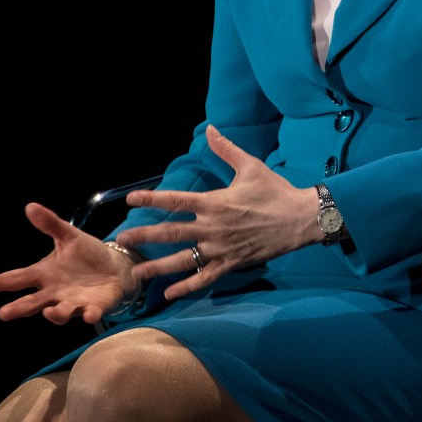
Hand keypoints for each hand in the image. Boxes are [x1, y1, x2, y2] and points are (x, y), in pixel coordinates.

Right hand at [0, 202, 132, 325]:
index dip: (5, 281)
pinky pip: (90, 312)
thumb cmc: (86, 255)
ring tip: (49, 312)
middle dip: (19, 308)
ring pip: (60, 312)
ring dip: (55, 313)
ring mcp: (73, 302)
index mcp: (45, 274)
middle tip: (4, 313)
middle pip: (33, 302)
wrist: (115, 268)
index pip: (21, 278)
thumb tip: (30, 206)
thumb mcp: (69, 237)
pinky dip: (89, 314)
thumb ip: (51, 224)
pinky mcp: (94, 307)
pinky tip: (89, 315)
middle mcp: (54, 292)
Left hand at [117, 125, 316, 299]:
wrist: (300, 219)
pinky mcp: (231, 263)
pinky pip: (205, 277)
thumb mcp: (251, 166)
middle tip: (121, 241)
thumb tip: (210, 128)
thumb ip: (226, 149)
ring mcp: (221, 248)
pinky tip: (169, 294)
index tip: (130, 200)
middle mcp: (213, 227)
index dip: (151, 199)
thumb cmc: (275, 191)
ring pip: (183, 260)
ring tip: (136, 273)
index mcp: (215, 202)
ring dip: (157, 267)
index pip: (176, 200)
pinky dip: (187, 287)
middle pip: (171, 233)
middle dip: (143, 237)